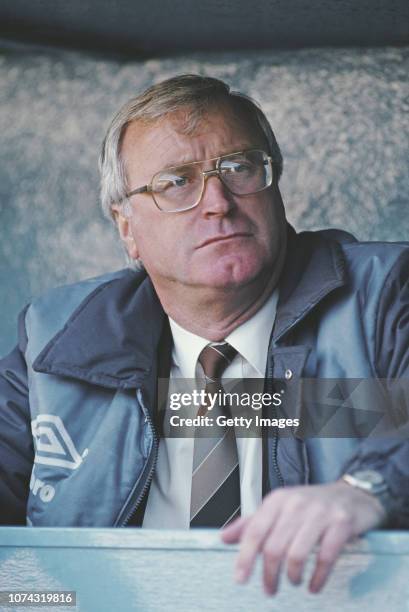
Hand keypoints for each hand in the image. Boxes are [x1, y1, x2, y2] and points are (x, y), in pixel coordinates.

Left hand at [221, 480, 385, 594]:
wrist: (352, 494)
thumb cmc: (311, 504)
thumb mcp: (279, 507)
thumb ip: (252, 522)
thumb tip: (224, 537)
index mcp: (278, 500)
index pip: (255, 531)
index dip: (245, 557)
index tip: (240, 578)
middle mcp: (296, 503)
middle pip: (274, 547)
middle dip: (269, 574)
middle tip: (270, 589)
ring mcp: (320, 513)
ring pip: (296, 554)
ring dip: (292, 576)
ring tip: (293, 582)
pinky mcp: (341, 524)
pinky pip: (325, 557)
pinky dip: (317, 577)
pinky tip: (314, 585)